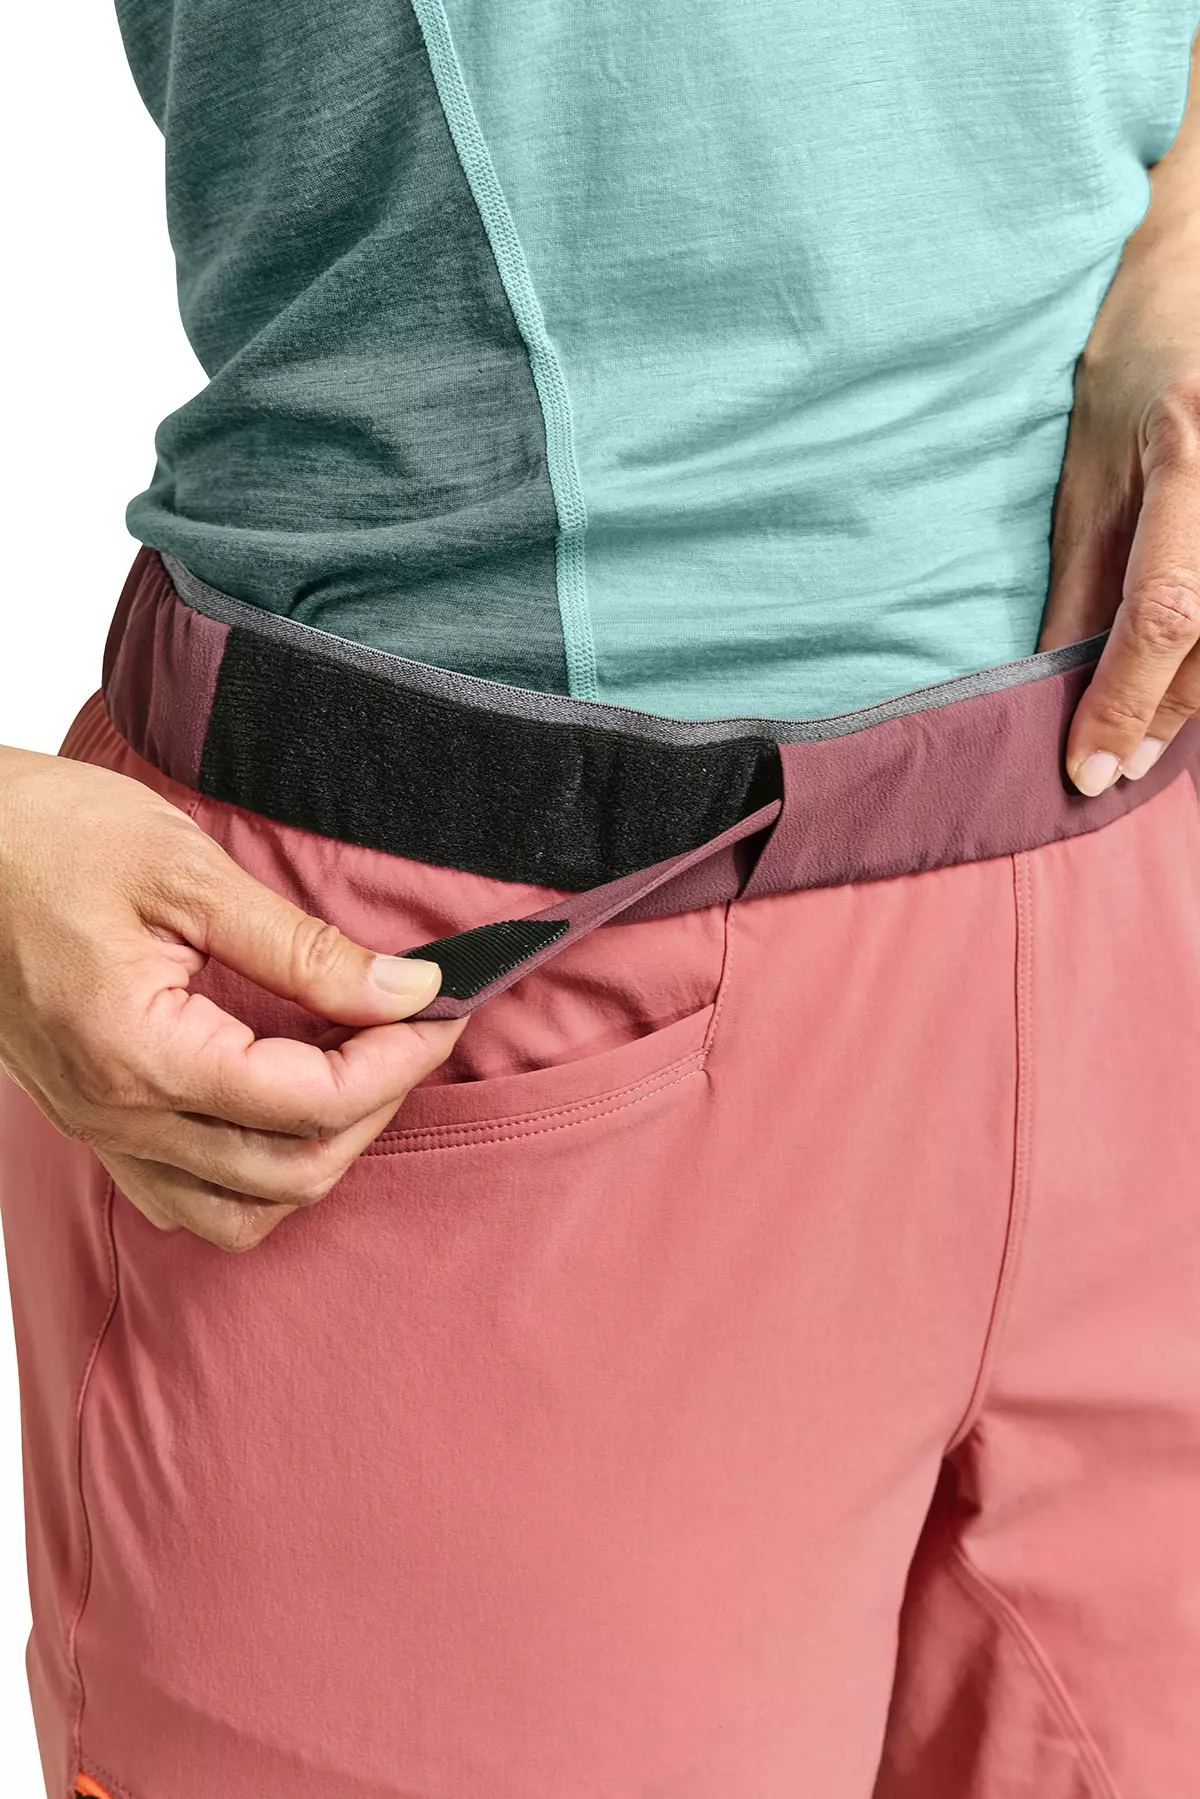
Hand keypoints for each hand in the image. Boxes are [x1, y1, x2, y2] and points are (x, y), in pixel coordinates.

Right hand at [0, 745, 464, 1250]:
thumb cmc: (44, 837)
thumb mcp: (185, 872)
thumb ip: (303, 949)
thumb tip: (403, 989)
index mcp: (140, 1052)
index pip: (310, 1102)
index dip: (398, 1060)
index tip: (442, 1007)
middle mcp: (119, 1115)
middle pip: (290, 1174)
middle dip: (377, 1107)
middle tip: (414, 1029)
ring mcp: (100, 1130)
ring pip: (241, 1212)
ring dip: (320, 1154)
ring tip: (357, 1070)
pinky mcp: (93, 1121)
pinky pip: (187, 1199)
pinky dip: (255, 1174)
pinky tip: (282, 1101)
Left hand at [1039, 37, 1199, 794]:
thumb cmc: (1132, 374)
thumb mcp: (1088, 477)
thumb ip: (1079, 584)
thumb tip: (1050, 686)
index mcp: (1188, 455)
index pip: (1164, 610)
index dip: (1124, 699)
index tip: (1088, 770)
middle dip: (1159, 714)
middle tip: (1111, 764)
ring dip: (1191, 698)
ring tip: (1139, 734)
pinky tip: (1180, 688)